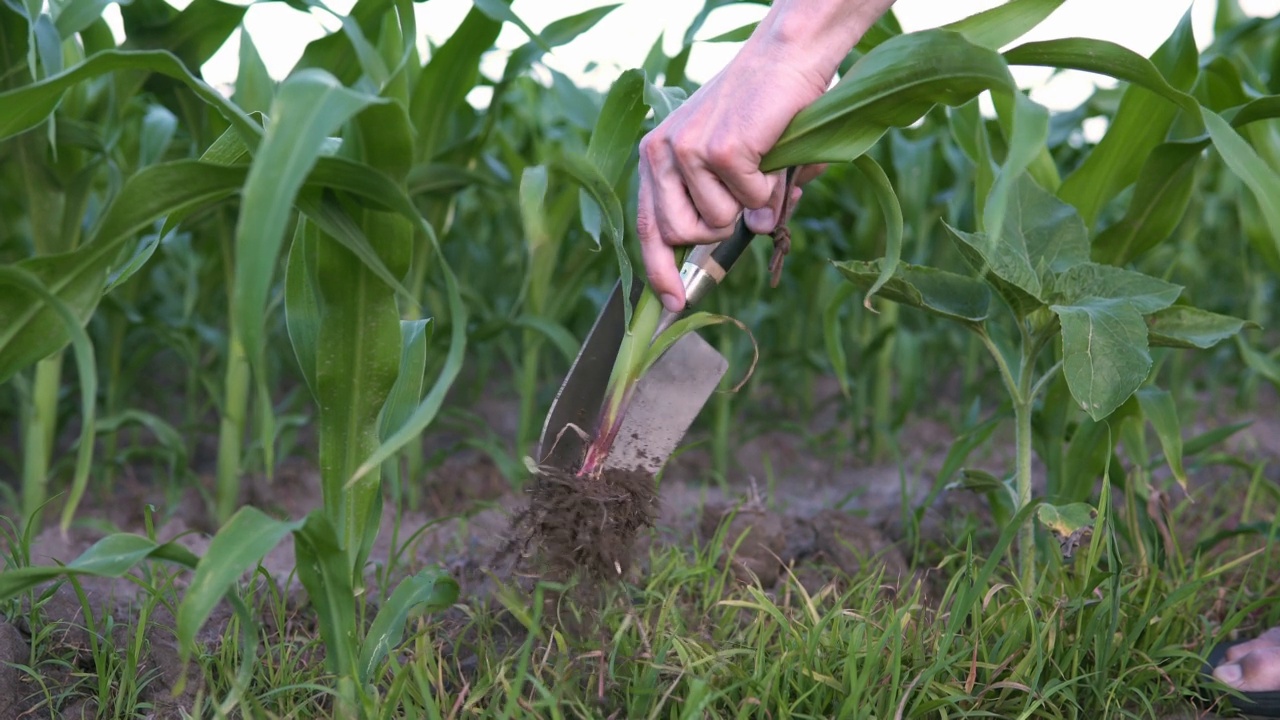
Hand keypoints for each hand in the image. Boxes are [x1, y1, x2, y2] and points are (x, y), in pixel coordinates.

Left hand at [637, 42, 826, 312]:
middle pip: (681, 235)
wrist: (787, 56)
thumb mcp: (733, 157)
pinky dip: (770, 187)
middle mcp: (662, 151)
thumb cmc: (763, 106)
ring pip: (718, 222)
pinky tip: (771, 152)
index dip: (659, 270)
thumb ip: (729, 200)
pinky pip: (749, 202)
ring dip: (749, 205)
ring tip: (761, 164)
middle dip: (718, 232)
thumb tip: (755, 230)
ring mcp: (687, 150)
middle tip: (744, 201)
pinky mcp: (719, 150)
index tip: (674, 303)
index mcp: (657, 154)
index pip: (648, 226)